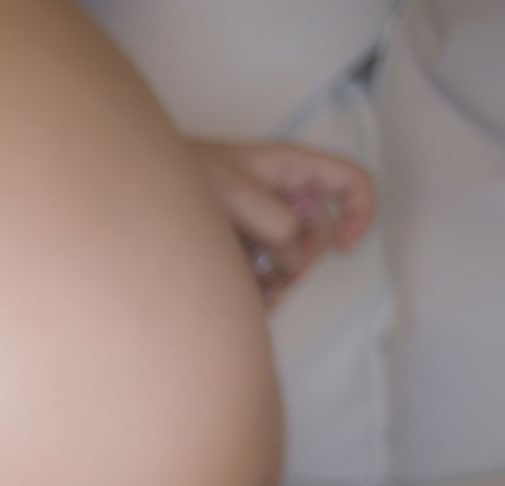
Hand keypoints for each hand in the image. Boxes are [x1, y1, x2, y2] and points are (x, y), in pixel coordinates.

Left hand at [189, 139, 375, 308]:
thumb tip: (292, 255)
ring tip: (259, 299)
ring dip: (282, 283)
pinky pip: (268, 271)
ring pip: (295, 259)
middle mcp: (284, 195)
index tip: (343, 248)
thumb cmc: (181, 172)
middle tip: (278, 282)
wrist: (143, 192)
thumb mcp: (228, 189)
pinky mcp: (248, 245)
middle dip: (304, 262)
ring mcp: (266, 221)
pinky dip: (262, 287)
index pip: (350, 182)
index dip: (360, 213)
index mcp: (290, 168)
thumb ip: (269, 218)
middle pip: (320, 233)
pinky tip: (246, 298)